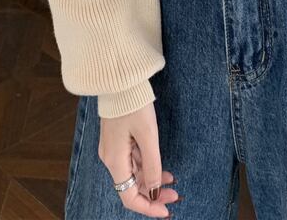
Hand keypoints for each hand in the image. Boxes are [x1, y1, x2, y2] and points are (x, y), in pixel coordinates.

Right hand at [99, 101, 179, 216]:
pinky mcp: (117, 140)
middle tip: (175, 195)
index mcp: (114, 160)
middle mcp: (110, 158)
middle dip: (153, 194)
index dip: (148, 207)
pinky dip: (146, 167)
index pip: (128, 197)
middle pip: (130, 187)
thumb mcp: (148, 136)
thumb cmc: (134, 104)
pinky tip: (161, 168)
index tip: (166, 210)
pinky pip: (132, 161)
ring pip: (133, 174)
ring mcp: (112, 149)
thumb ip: (152, 165)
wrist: (120, 79)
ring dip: (152, 180)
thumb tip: (155, 191)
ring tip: (172, 181)